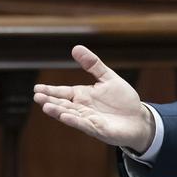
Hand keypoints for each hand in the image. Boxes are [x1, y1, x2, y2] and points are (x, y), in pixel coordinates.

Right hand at [33, 45, 154, 152]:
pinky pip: (85, 124)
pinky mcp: (99, 129)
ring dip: (58, 112)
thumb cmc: (123, 100)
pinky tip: (65, 117)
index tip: (36, 88)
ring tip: (46, 107)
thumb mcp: (108, 78)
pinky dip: (75, 121)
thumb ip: (93, 65)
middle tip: (37, 97)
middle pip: (62, 104)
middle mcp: (82, 108)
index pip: (63, 92)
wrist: (139, 119)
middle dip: (49, 101)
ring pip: (70, 115)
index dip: (50, 90)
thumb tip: (76, 47)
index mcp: (82, 95)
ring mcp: (89, 119)